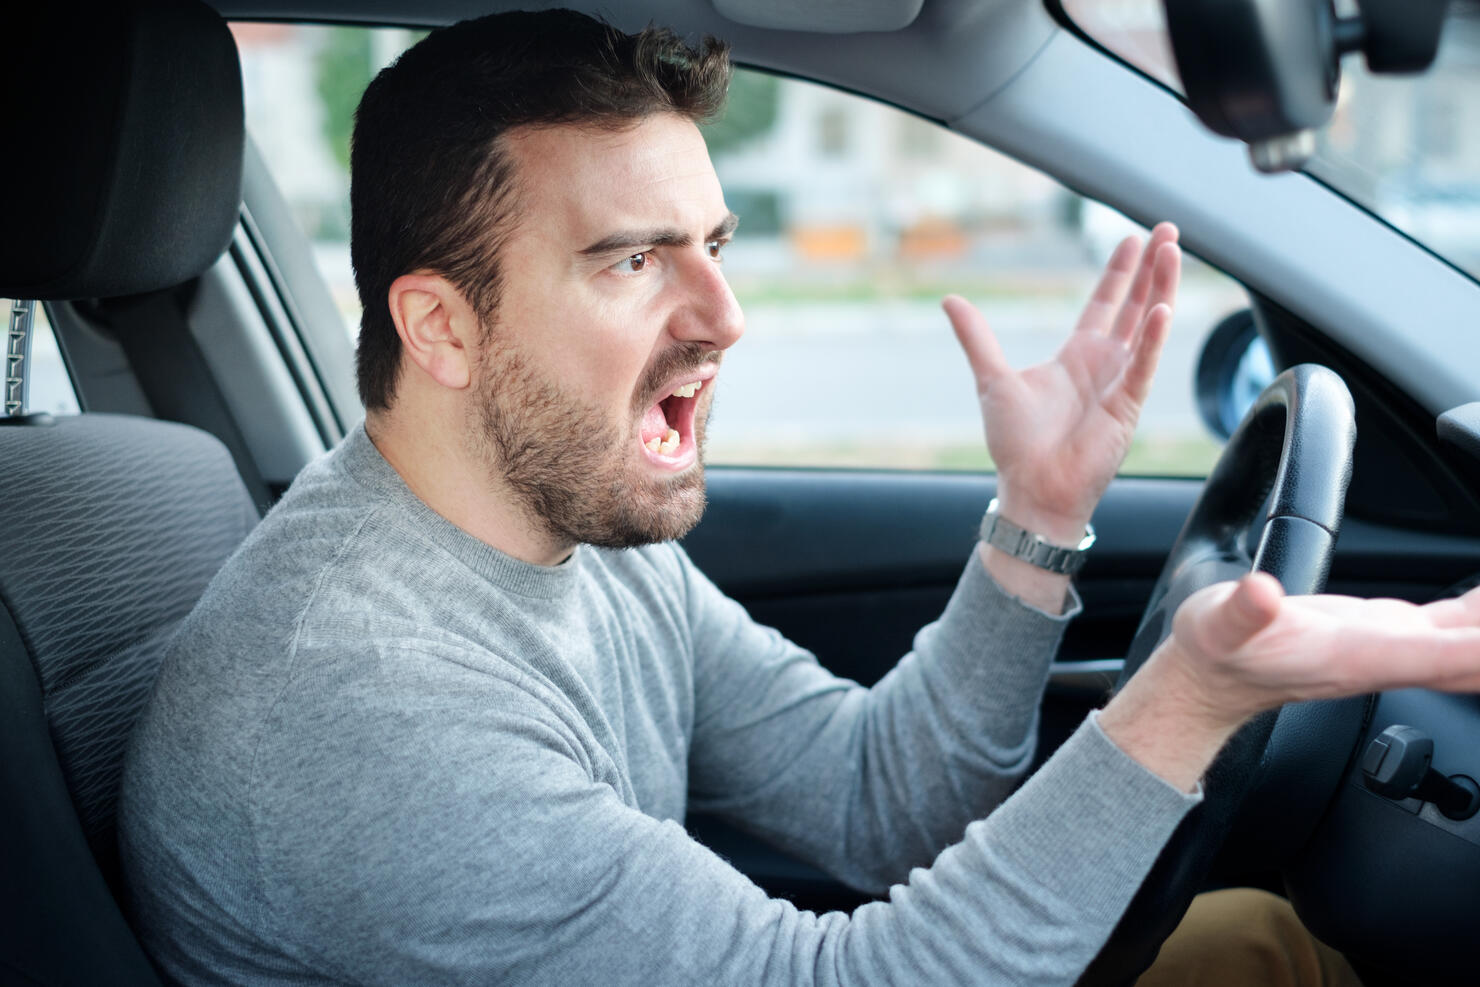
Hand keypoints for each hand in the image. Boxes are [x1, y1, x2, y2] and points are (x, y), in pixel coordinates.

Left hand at [944, 223, 1180, 541]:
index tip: (1132, 239)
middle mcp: (1104, 364)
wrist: (1032, 487)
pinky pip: (1144, 365)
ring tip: (1172, 251)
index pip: (1106, 303)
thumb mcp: (992, 378)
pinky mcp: (1128, 405)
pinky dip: (1153, 338)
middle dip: (1151, 267)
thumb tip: (949, 300)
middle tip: (1167, 230)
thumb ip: (976, 337)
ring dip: (1161, 288)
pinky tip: (1162, 307)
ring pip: (1148, 325)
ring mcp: (1120, 382)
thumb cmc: (1015, 443)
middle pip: (1134, 304)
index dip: (1120, 272)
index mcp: (1076, 356)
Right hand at [1101, 573, 1479, 789]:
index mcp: (1366, 655)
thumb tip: (1261, 594)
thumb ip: (1244, 611)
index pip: (1458, 654)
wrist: (1211, 678)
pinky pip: (1462, 625)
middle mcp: (1396, 657)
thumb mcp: (1222, 626)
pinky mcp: (1393, 633)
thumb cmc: (1216, 654)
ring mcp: (1400, 647)